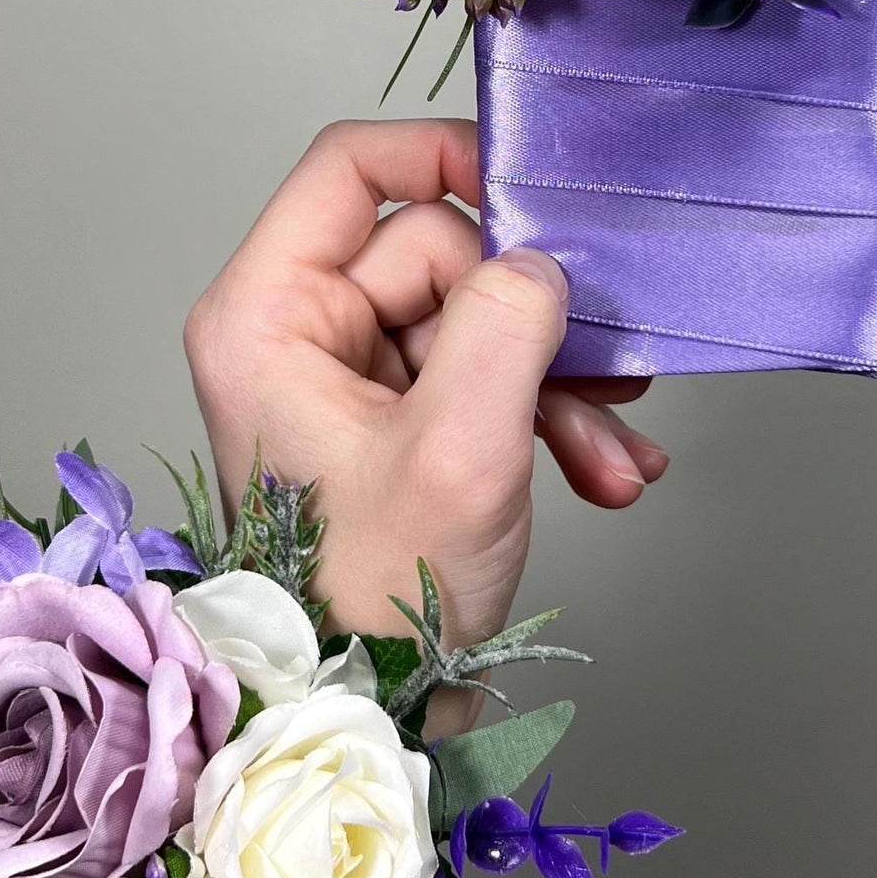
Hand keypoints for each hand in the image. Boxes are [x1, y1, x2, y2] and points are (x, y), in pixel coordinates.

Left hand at [184, 119, 667, 650]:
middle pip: (438, 249)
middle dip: (529, 316)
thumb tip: (541, 265)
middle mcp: (295, 334)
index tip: (533, 191)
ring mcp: (345, 382)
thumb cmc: (370, 604)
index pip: (349, 168)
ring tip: (608, 444)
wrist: (367, 721)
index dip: (445, 156)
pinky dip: (544, 415)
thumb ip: (507, 326)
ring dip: (554, 378)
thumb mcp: (460, 450)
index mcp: (267, 317)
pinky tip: (601, 467)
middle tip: (597, 375)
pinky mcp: (394, 426)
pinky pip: (484, 376)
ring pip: (475, 317)